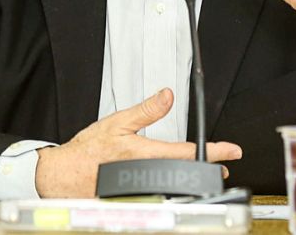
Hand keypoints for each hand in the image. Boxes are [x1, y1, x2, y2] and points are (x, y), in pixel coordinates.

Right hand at [34, 88, 242, 197]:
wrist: (63, 176)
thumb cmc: (87, 151)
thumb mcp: (117, 122)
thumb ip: (146, 110)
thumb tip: (167, 95)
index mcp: (144, 152)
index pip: (188, 151)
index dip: (215, 150)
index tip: (232, 150)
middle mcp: (146, 173)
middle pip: (187, 173)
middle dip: (207, 169)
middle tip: (220, 165)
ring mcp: (142, 191)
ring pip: (176, 187)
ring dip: (190, 181)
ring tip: (200, 173)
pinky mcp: (135, 201)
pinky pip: (158, 197)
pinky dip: (169, 190)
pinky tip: (172, 186)